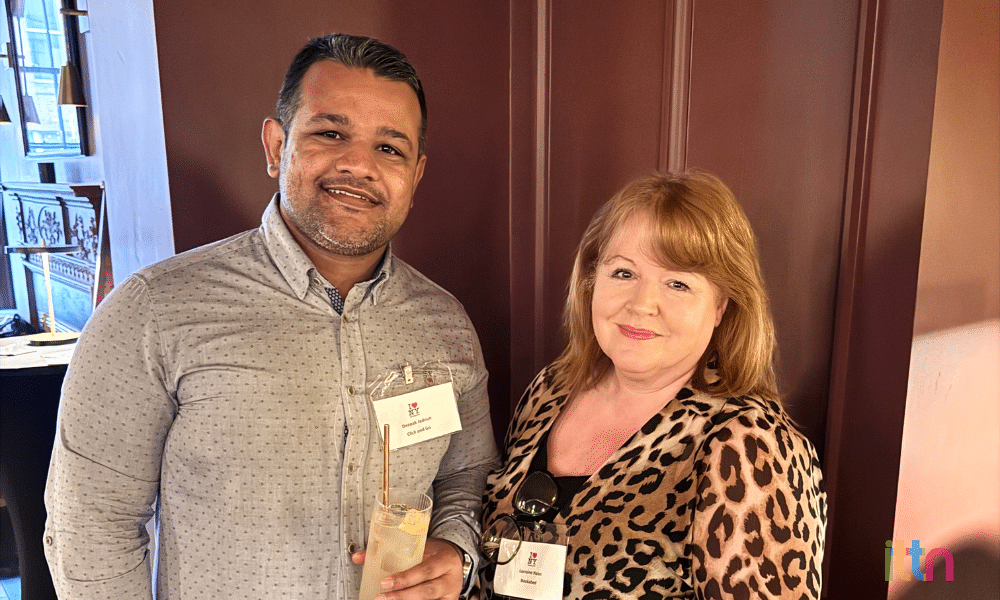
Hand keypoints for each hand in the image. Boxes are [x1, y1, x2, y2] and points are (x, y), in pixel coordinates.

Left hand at [351, 536, 465, 599]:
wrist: (456, 560)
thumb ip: (392, 552)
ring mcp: (450, 594)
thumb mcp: (419, 547)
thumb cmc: (435, 553)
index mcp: (445, 560)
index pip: (425, 570)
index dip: (405, 578)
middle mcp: (450, 579)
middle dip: (402, 596)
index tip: (385, 582)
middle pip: (426, 591)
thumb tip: (359, 557)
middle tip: (381, 597)